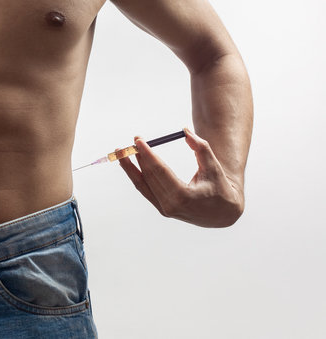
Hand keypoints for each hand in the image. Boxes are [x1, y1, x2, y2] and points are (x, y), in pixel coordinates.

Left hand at [118, 127, 243, 226]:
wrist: (223, 213)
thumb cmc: (220, 187)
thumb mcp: (214, 167)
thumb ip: (200, 148)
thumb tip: (184, 131)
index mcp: (183, 196)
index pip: (160, 171)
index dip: (147, 154)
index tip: (138, 141)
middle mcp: (170, 205)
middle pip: (148, 176)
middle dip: (138, 157)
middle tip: (132, 141)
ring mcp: (164, 209)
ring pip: (142, 184)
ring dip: (130, 168)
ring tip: (120, 153)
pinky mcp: (161, 208)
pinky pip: (145, 190)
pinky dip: (136, 176)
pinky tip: (128, 165)